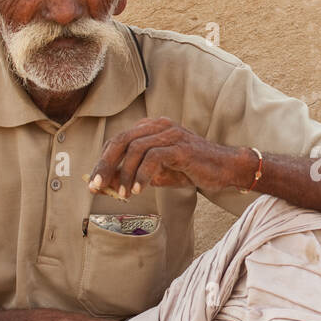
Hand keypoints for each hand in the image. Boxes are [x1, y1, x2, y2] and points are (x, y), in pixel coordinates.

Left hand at [87, 118, 252, 196]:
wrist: (225, 169)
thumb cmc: (192, 169)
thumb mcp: (157, 174)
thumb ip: (134, 175)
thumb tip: (108, 184)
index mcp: (150, 128)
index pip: (118, 141)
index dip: (103, 161)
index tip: (94, 183)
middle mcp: (158, 126)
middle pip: (121, 141)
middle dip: (105, 165)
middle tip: (96, 187)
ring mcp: (170, 134)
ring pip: (135, 148)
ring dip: (125, 174)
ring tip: (123, 194)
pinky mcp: (181, 146)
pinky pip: (154, 157)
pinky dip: (142, 175)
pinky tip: (139, 190)